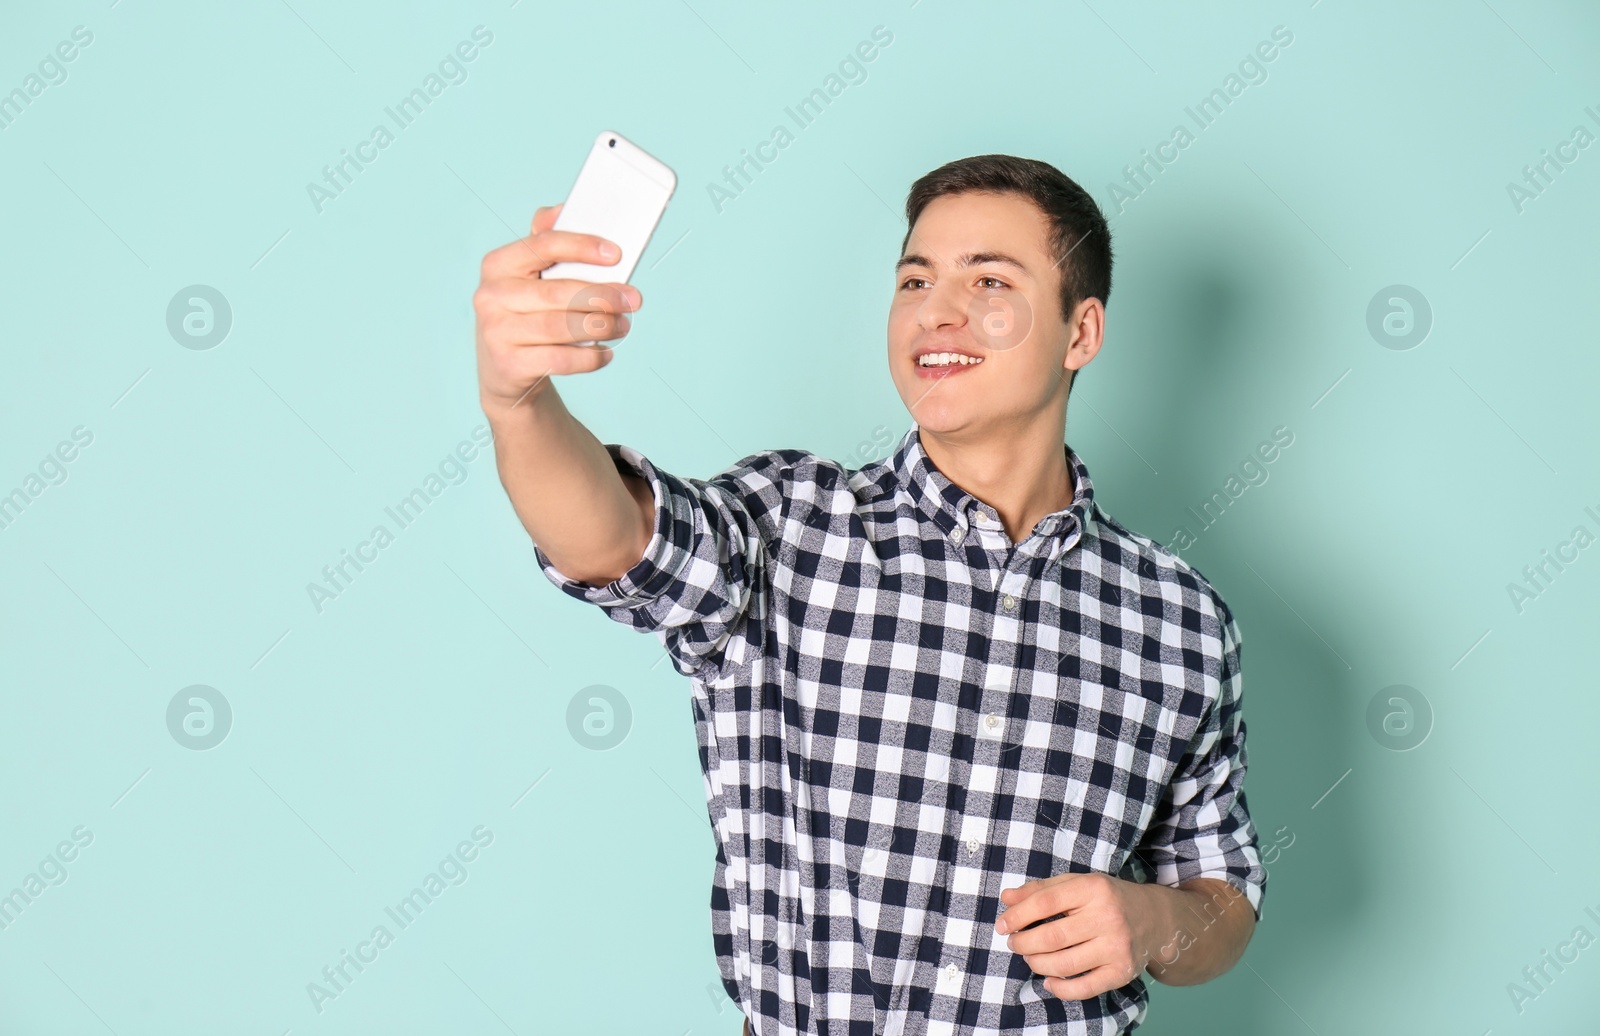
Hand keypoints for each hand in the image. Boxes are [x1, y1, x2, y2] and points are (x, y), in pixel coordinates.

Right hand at [473, 203, 642, 413]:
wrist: (503, 370)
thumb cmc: (525, 314)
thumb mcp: (527, 277)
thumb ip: (544, 242)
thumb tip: (562, 209)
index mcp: (498, 264)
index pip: (543, 245)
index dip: (582, 247)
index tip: (616, 254)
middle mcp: (491, 295)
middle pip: (559, 292)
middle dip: (604, 295)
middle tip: (634, 299)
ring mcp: (496, 331)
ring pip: (562, 326)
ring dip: (603, 326)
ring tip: (623, 325)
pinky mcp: (508, 364)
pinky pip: (561, 359)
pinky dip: (590, 357)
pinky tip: (606, 353)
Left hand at [995, 873, 1170, 1000]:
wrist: (1155, 919)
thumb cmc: (1107, 899)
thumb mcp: (1077, 884)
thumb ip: (1041, 890)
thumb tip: (1006, 898)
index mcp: (1093, 889)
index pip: (1045, 902)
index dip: (1018, 915)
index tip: (1002, 925)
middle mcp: (1108, 917)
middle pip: (1052, 936)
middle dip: (1024, 943)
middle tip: (1014, 943)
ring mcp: (1116, 947)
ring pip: (1064, 964)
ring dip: (1037, 964)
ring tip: (1030, 957)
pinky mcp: (1121, 972)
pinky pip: (1084, 988)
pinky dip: (1060, 988)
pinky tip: (1049, 981)